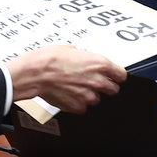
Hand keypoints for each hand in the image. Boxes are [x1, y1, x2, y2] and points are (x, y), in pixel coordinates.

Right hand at [7, 46, 124, 113]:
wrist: (35, 74)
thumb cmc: (49, 59)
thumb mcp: (70, 49)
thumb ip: (84, 56)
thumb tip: (84, 58)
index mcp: (100, 64)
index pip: (121, 75)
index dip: (116, 75)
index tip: (113, 76)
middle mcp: (97, 81)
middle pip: (114, 89)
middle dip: (105, 86)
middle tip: (93, 81)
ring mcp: (88, 96)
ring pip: (97, 99)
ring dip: (90, 95)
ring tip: (76, 87)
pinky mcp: (77, 106)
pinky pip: (83, 107)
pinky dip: (78, 103)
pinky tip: (69, 94)